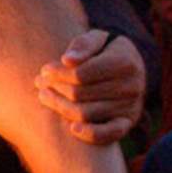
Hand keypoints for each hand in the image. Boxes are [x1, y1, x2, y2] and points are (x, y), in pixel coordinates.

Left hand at [35, 30, 145, 144]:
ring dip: (59, 106)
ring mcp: (130, 106)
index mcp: (125, 62)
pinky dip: (89, 134)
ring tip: (44, 96)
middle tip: (39, 83)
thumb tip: (67, 60)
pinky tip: (71, 129)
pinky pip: (108, 134)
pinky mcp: (127, 122)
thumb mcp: (97, 39)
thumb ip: (83, 45)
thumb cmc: (104, 51)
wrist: (129, 67)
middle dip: (55, 88)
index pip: (80, 74)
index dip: (58, 73)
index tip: (44, 70)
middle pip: (79, 94)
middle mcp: (132, 86)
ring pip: (85, 113)